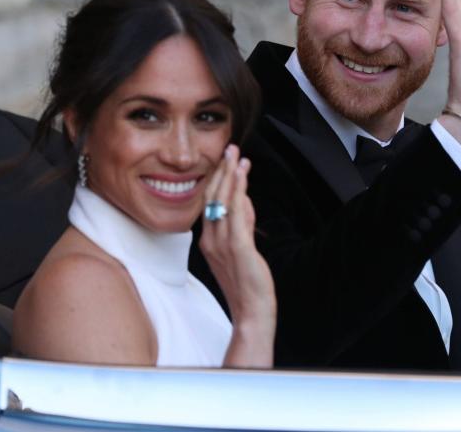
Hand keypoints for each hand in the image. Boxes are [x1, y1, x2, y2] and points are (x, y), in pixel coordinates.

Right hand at [199, 144, 275, 366]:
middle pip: (213, 198)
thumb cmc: (247, 283)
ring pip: (223, 202)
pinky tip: (242, 176)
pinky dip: (238, 192)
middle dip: (222, 171)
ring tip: (236, 155)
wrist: (251, 312)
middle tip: (230, 148)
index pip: (210, 203)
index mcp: (208, 240)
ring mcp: (222, 244)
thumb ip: (242, 224)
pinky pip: (236, 214)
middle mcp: (211, 240)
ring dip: (231, 176)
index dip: (217, 180)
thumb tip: (245, 200)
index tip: (226, 161)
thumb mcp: (241, 248)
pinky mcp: (238, 248)